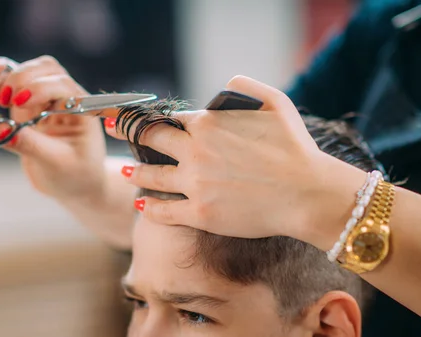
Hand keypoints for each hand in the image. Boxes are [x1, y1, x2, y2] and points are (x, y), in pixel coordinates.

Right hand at [0, 55, 136, 248]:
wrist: (76, 186)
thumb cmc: (76, 175)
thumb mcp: (56, 163)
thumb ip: (30, 145)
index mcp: (83, 109)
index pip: (61, 85)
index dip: (38, 89)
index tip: (17, 105)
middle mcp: (67, 99)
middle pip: (44, 70)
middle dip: (19, 79)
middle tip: (1, 101)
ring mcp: (48, 101)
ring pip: (26, 75)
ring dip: (2, 82)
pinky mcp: (30, 108)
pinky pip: (15, 86)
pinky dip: (0, 78)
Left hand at [105, 75, 366, 242]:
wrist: (307, 194)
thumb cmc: (294, 146)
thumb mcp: (275, 101)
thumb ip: (243, 85)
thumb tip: (221, 85)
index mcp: (208, 124)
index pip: (170, 117)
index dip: (153, 116)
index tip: (139, 116)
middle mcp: (195, 152)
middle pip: (150, 140)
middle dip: (127, 132)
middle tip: (113, 129)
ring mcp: (195, 185)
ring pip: (151, 176)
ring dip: (135, 172)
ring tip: (125, 172)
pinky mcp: (200, 214)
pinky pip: (164, 211)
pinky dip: (149, 207)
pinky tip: (142, 205)